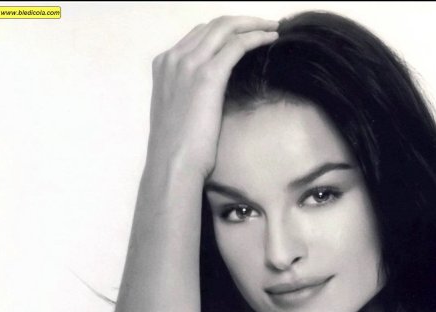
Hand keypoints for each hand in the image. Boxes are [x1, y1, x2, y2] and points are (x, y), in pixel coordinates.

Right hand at [148, 15, 278, 180]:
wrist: (172, 166)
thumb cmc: (177, 150)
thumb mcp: (178, 112)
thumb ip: (189, 92)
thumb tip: (210, 93)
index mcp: (164, 65)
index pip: (198, 35)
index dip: (223, 32)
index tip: (242, 36)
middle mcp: (174, 58)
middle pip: (213, 25)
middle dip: (241, 22)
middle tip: (264, 25)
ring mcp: (189, 64)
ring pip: (226, 28)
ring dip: (252, 24)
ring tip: (271, 28)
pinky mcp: (208, 75)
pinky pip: (237, 44)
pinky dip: (256, 37)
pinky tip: (271, 38)